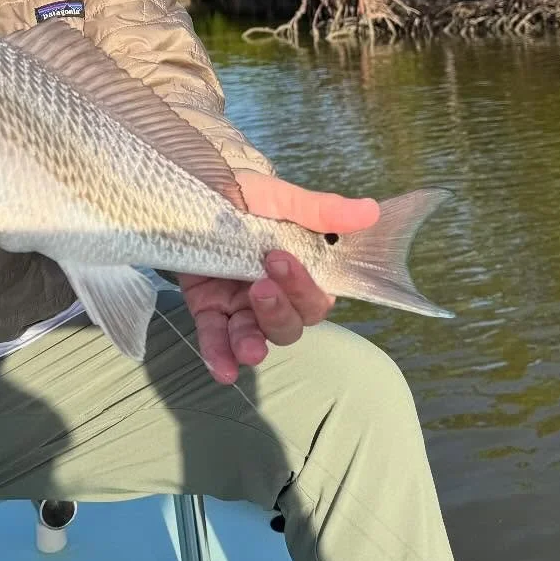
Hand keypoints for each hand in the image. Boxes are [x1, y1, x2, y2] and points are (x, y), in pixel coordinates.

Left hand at [178, 172, 378, 383]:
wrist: (189, 189)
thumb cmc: (242, 192)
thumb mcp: (278, 197)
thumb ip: (320, 211)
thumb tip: (370, 210)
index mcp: (299, 268)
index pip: (316, 296)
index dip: (305, 288)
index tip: (283, 259)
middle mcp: (275, 293)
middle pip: (291, 323)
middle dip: (279, 309)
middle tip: (260, 282)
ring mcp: (240, 304)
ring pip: (257, 337)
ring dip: (254, 344)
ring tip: (248, 346)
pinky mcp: (208, 309)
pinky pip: (215, 339)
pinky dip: (219, 356)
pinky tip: (223, 371)